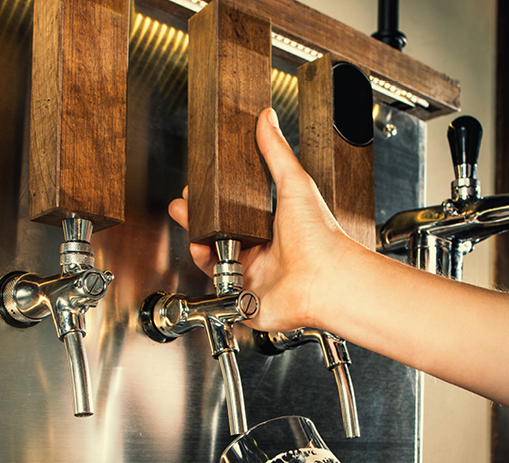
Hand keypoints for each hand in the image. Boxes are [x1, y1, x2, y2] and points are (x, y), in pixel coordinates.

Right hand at [167, 107, 365, 331]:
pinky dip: (204, 266)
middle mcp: (261, 254)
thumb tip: (266, 119)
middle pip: (218, 236)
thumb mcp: (294, 184)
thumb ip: (276, 152)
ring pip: (212, 259)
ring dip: (196, 240)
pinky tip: (201, 249)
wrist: (325, 278)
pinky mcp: (243, 298)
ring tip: (189, 221)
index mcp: (273, 229)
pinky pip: (216, 285)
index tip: (200, 188)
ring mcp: (251, 277)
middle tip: (183, 205)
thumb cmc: (320, 238)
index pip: (236, 214)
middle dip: (196, 220)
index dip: (215, 202)